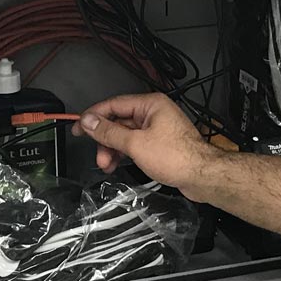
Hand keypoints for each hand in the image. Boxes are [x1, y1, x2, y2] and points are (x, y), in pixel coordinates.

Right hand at [73, 93, 218, 196]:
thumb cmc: (178, 157)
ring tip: (107, 164)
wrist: (202, 176)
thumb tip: (89, 121)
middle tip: (96, 154)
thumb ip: (109, 132)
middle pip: (119, 121)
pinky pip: (135, 144)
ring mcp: (157, 129)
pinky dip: (124, 153)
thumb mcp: (135, 144)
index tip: (79, 126)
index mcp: (150, 105)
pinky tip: (117, 164)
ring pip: (126, 135)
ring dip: (113, 149)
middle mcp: (154, 113)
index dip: (93, 116)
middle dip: (105, 139)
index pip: (114, 104)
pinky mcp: (160, 144)